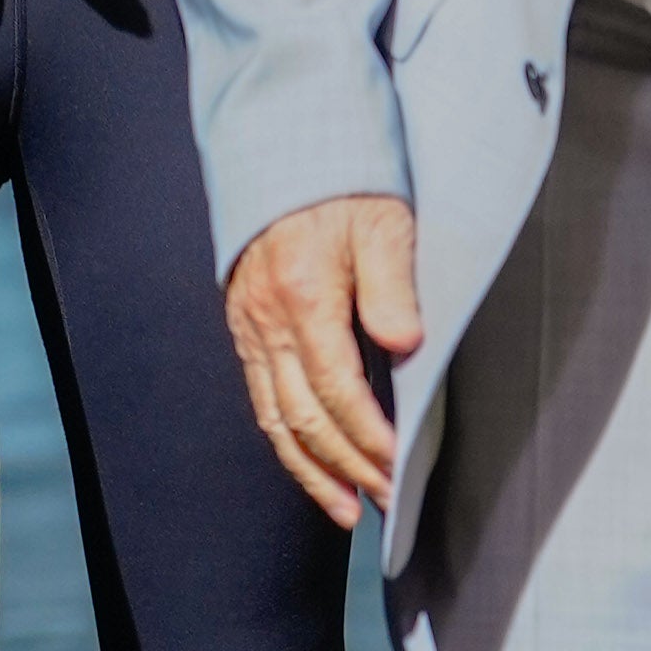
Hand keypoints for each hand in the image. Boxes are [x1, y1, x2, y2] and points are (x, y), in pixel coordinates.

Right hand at [224, 193, 421, 525]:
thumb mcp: (383, 219)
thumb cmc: (343, 178)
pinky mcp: (245, 323)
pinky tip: (310, 460)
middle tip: (384, 501)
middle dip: (346, 467)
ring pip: (275, 417)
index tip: (398, 466)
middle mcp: (268, 318)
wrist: (287, 142)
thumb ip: (391, 284)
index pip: (337, 390)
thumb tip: (405, 344)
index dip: (369, 436)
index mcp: (304, 294)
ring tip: (345, 509)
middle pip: (304, 416)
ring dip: (312, 470)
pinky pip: (261, 396)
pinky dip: (286, 438)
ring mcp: (251, 324)